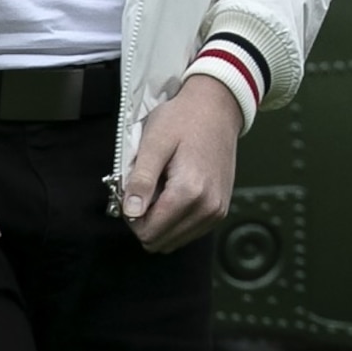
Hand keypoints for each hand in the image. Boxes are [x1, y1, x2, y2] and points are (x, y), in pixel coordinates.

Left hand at [123, 73, 241, 252]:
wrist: (217, 108)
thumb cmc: (184, 119)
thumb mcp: (154, 143)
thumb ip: (141, 180)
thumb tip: (131, 213)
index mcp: (190, 192)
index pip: (149, 232)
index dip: (132, 217)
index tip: (132, 193)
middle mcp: (208, 207)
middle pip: (160, 241)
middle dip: (145, 221)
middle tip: (145, 191)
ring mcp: (217, 211)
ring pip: (174, 241)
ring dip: (161, 221)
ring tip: (161, 189)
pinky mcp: (220, 210)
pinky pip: (189, 231)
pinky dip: (176, 219)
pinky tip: (174, 192)